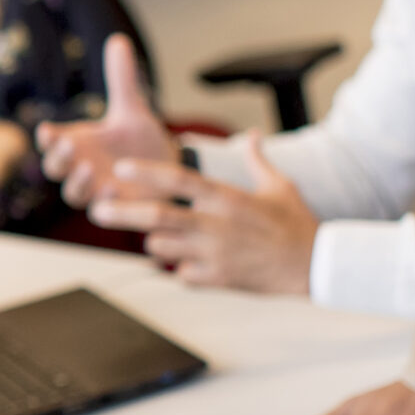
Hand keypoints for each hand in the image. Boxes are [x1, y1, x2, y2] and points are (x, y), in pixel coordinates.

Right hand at [38, 34, 172, 207]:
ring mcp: (96, 191)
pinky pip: (101, 213)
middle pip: (55, 169)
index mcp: (78, 144)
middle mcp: (81, 168)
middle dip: (58, 159)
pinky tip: (114, 191)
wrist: (168, 170)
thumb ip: (122, 79)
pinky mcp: (115, 209)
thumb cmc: (141, 141)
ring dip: (78, 183)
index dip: (46, 138)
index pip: (51, 142)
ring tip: (91, 169)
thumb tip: (118, 40)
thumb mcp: (132, 109)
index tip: (47, 129)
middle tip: (69, 146)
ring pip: (73, 194)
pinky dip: (105, 204)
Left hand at [88, 133, 317, 294]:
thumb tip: (252, 135)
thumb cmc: (297, 223)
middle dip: (123, 214)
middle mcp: (216, 225)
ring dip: (153, 243)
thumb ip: (258, 160)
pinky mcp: (220, 279)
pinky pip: (182, 276)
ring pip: (163, 249)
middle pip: (159, 217)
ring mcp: (216, 254)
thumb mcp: (279, 186)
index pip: (180, 179)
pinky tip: (188, 264)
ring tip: (156, 238)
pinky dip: (179, 271)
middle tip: (96, 210)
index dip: (147, 173)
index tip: (120, 168)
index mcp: (227, 198)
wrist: (318, 265)